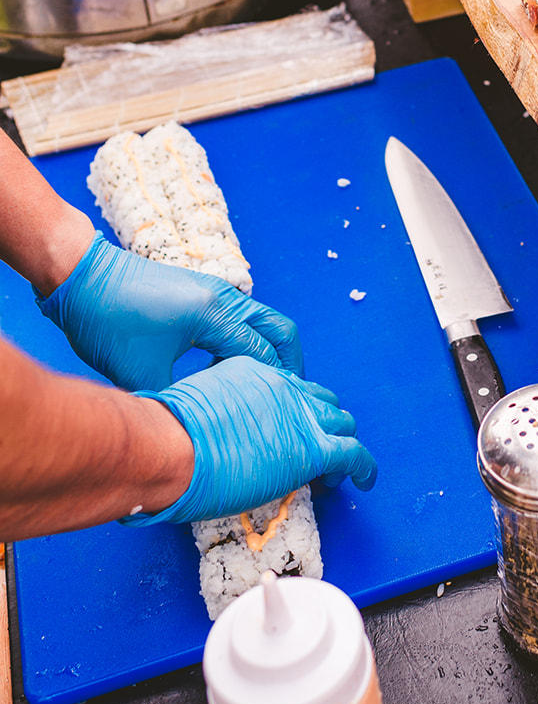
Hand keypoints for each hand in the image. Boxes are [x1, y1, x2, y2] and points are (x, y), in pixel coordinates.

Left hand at [37, 234, 303, 391]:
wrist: (82, 276)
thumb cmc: (108, 321)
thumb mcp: (141, 372)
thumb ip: (178, 399)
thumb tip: (197, 427)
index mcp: (214, 314)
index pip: (262, 355)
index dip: (275, 387)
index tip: (282, 415)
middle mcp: (223, 298)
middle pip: (280, 330)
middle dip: (290, 365)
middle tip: (289, 399)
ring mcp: (214, 291)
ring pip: (263, 322)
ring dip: (269, 353)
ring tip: (263, 390)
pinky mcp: (202, 292)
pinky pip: (242, 318)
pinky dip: (249, 343)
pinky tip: (230, 370)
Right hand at [122, 356, 376, 523]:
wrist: (169, 447)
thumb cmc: (163, 435)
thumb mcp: (187, 408)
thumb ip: (205, 416)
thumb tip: (196, 438)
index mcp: (251, 373)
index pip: (285, 387)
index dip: (289, 411)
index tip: (283, 429)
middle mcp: (281, 386)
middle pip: (319, 399)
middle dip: (321, 422)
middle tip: (314, 446)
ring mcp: (300, 415)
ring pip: (341, 422)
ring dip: (342, 443)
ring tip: (337, 468)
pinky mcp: (312, 448)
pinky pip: (353, 454)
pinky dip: (364, 468)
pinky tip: (365, 480)